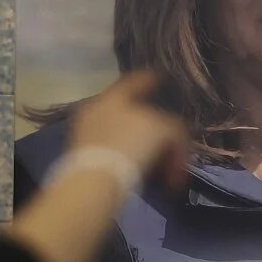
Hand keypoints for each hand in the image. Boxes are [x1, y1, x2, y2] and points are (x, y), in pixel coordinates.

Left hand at [68, 71, 187, 191]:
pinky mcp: (87, 159)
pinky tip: (146, 172)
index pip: (135, 82)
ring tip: (163, 163)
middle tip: (173, 141)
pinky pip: (118, 153)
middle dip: (157, 128)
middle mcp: (97, 111)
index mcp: (113, 97)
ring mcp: (89, 135)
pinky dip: (134, 159)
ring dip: (148, 148)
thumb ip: (173, 128)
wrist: (96, 183)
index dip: (151, 80)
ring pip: (127, 136)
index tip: (159, 78)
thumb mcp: (163, 131)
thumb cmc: (131, 146)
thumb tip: (172, 139)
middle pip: (134, 114)